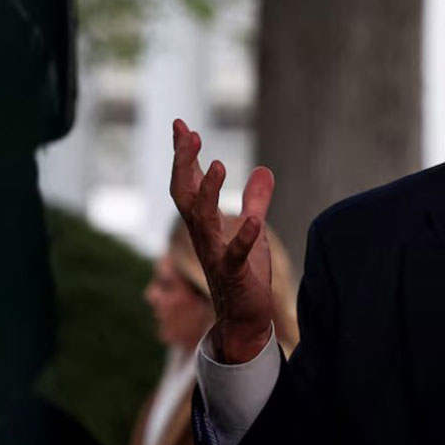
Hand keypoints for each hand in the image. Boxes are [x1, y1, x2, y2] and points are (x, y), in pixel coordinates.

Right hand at [170, 118, 275, 363]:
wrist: (244, 319)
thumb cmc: (244, 274)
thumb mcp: (253, 230)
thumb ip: (256, 201)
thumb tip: (263, 171)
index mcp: (204, 224)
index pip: (187, 183)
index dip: (183, 155)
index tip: (181, 125)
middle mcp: (202, 236)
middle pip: (185, 195)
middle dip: (184, 164)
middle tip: (188, 134)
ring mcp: (214, 255)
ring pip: (202, 221)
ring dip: (208, 193)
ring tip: (217, 165)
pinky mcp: (234, 274)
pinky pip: (235, 255)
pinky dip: (243, 239)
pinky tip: (254, 222)